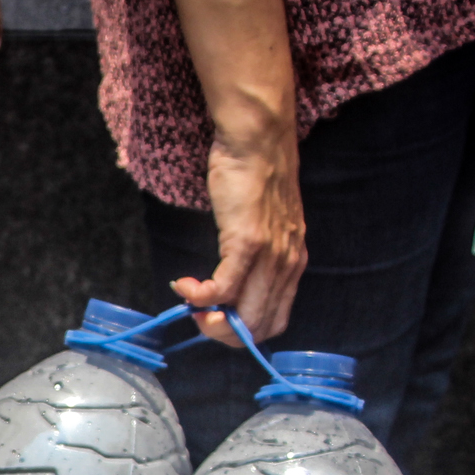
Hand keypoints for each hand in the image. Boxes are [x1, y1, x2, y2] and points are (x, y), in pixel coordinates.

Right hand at [177, 121, 305, 344]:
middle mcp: (286, 265)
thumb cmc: (256, 176)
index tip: (215, 318)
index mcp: (292, 263)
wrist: (258, 141)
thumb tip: (231, 280)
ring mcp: (269, 256)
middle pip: (257, 327)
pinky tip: (183, 286)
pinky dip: (198, 296)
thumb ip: (259, 254)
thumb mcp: (266, 224)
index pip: (274, 321)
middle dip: (220, 332)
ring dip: (208, 320)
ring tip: (188, 301)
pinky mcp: (247, 242)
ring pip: (242, 316)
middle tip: (196, 316)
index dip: (241, 332)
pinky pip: (222, 288)